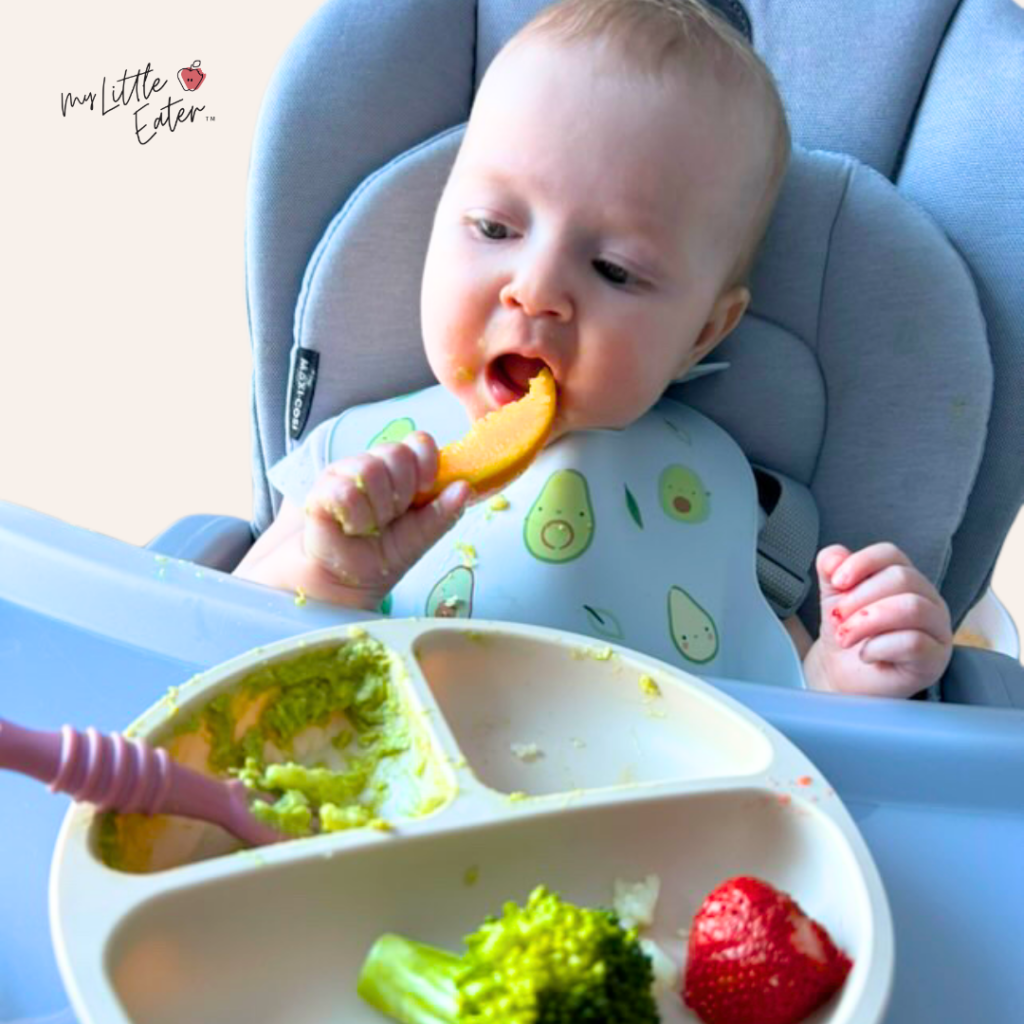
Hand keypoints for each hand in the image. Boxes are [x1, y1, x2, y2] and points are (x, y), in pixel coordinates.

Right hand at [302, 432, 470, 608]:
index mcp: (402, 471)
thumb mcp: (423, 535)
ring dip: (378, 509)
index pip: (419, 442)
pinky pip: (347, 492)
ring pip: (371, 469)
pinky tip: (352, 528)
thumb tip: (466, 487)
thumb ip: (444, 512)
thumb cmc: (383, 555)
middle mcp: (374, 465)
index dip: (426, 462)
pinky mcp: (322, 490)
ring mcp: (346, 474)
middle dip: (402, 493)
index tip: (425, 489)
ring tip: (371, 526)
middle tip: (392, 517)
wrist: (348, 582)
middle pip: (397, 452)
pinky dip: (356, 518)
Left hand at [804, 542, 952, 697]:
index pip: (891, 554)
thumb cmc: (848, 634)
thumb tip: (833, 558)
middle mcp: (927, 599)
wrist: (845, 676)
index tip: (837, 582)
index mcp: (905, 578)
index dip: (861, 562)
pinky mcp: (935, 659)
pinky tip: (865, 654)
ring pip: (911, 607)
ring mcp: (937, 629)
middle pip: (902, 579)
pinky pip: (913, 642)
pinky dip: (878, 647)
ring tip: (845, 636)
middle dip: (859, 598)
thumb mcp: (834, 596)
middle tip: (837, 619)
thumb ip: (831, 570)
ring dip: (867, 622)